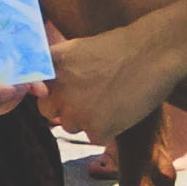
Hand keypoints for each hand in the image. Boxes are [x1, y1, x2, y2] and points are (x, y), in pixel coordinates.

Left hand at [39, 13, 178, 141]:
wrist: (152, 52)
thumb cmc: (120, 47)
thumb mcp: (77, 49)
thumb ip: (58, 69)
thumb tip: (45, 86)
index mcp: (50, 66)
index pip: (34, 88)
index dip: (47, 91)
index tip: (56, 90)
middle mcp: (57, 90)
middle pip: (48, 110)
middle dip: (64, 107)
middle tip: (88, 98)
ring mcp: (76, 110)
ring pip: (71, 126)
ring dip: (86, 119)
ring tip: (109, 101)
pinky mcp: (96, 128)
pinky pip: (94, 137)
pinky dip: (108, 129)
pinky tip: (121, 111)